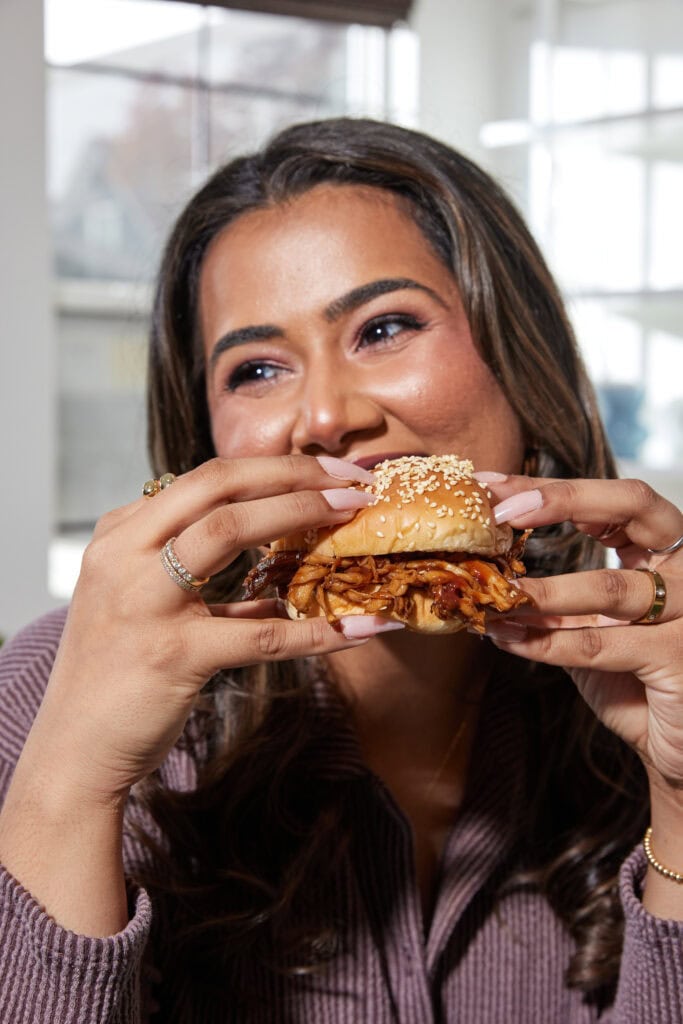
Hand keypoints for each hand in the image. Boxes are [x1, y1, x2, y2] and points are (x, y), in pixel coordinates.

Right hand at [25, 455, 374, 803]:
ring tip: (355, 515)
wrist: (75, 751)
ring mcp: (144, 602)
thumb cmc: (116, 675)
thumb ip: (197, 578)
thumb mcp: (143, 604)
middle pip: (216, 486)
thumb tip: (275, 573)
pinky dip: (318, 631)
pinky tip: (361, 627)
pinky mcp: (172, 655)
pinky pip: (260, 636)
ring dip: (301, 514)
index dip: (271, 467)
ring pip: (229, 530)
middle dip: (291, 473)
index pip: (202, 479)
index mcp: (120, 535)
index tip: (325, 470)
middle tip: (350, 480)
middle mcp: (124, 555)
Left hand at [477, 474, 682, 788]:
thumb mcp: (589, 625)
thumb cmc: (632, 678)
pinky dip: (546, 643)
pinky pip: (601, 646)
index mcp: (664, 547)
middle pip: (632, 505)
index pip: (613, 497)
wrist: (674, 746)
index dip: (554, 487)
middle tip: (502, 511)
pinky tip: (506, 638)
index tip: (495, 486)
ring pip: (610, 586)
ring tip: (494, 593)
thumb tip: (481, 571)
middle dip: (562, 500)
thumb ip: (553, 598)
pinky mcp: (678, 658)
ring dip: (541, 591)